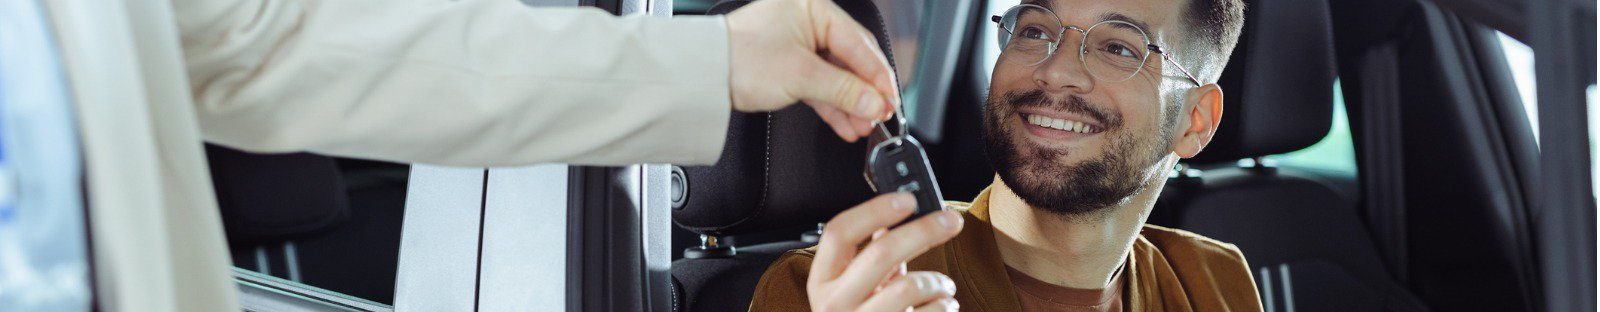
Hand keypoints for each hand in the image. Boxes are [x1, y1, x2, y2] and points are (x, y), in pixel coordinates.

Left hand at [725, 0, 900, 142]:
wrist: (701, 78)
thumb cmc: (739, 60)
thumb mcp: (800, 76)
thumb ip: (844, 91)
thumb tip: (875, 103)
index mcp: (813, 8)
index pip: (859, 44)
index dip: (878, 77)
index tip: (891, 101)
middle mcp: (807, 21)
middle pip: (851, 60)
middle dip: (866, 92)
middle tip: (881, 115)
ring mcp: (798, 44)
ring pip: (835, 76)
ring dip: (851, 103)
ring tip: (863, 126)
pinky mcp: (788, 66)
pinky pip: (819, 86)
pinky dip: (832, 105)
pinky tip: (846, 124)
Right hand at [807, 193, 964, 310]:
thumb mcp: (855, 286)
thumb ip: (870, 252)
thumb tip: (895, 212)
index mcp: (822, 281)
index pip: (838, 232)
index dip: (874, 209)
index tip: (908, 199)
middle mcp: (834, 305)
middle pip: (881, 252)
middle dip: (923, 231)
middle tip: (951, 220)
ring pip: (909, 286)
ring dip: (938, 281)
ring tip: (943, 286)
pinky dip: (944, 306)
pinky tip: (942, 307)